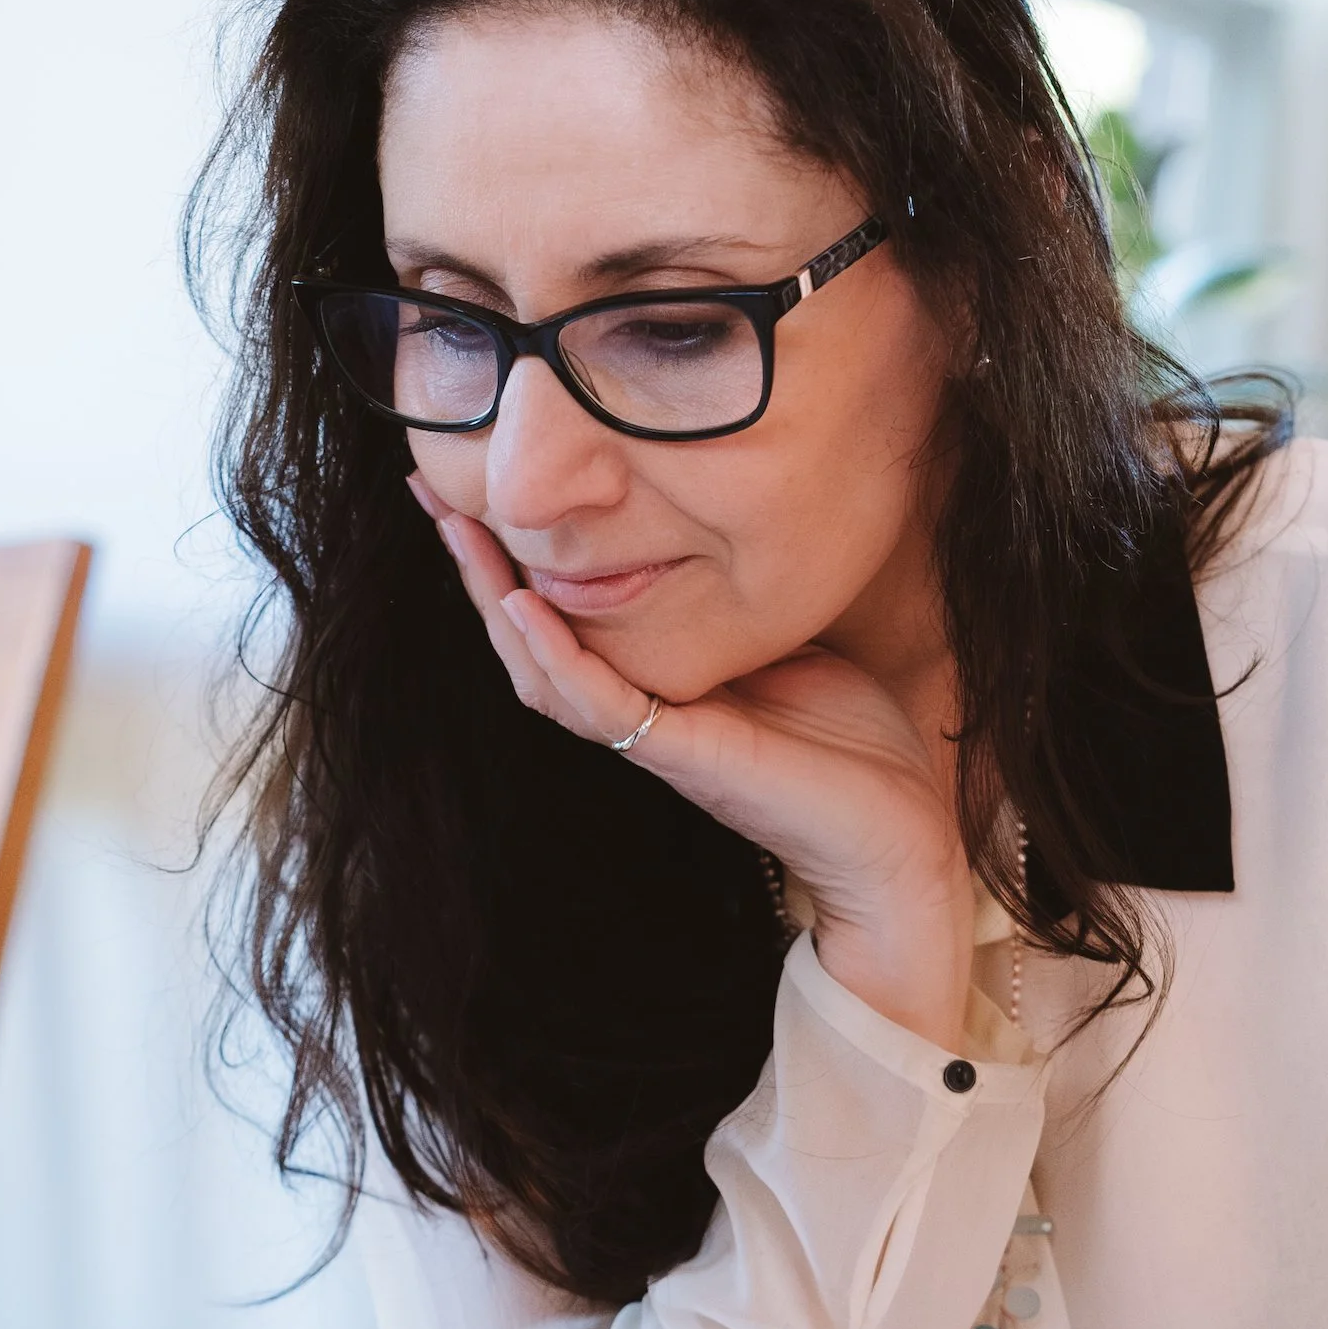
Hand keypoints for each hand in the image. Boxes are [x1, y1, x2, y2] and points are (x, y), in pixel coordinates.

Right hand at [423, 486, 973, 1050]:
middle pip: (526, 640)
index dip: (514, 558)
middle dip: (476, 566)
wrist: (899, 838)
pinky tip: (524, 606)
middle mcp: (638, 712)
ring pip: (541, 672)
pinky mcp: (681, 755)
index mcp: (658, 685)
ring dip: (493, 602)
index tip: (473, 489)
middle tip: (428, 494)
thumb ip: (738, 603)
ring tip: (457, 533)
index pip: (563, 618)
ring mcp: (653, 737)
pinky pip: (596, 704)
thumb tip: (719, 531)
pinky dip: (555, 655)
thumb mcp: (787, 643)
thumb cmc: (857, 751)